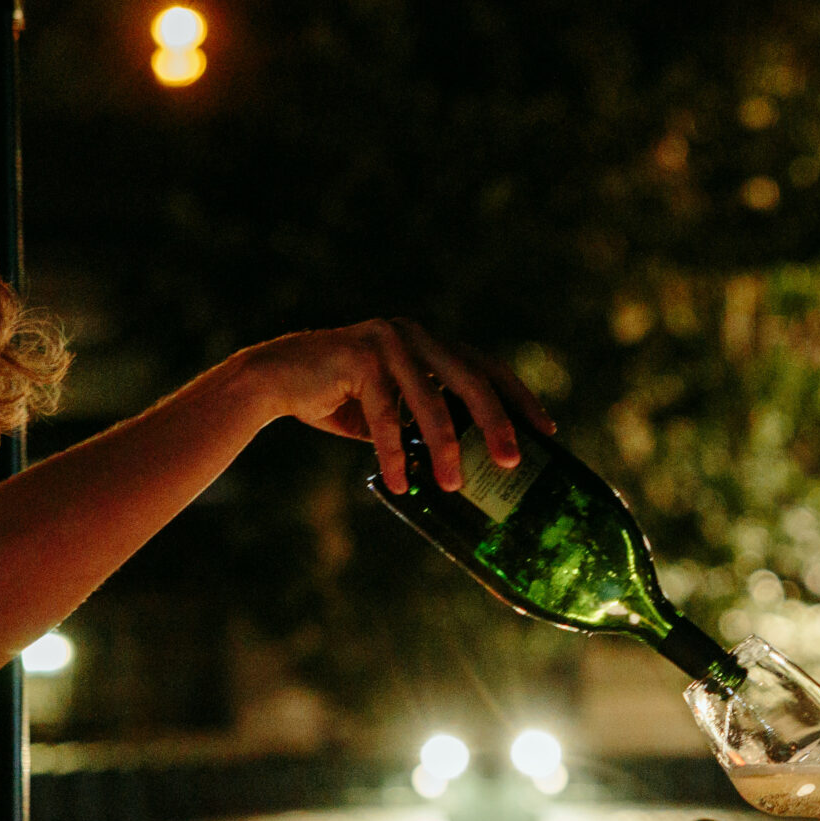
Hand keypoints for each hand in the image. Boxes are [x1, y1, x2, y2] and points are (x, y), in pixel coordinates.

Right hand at [233, 317, 554, 493]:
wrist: (272, 381)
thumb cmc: (336, 399)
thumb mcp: (393, 410)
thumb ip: (427, 421)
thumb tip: (469, 463)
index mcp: (429, 344)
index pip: (486, 368)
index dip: (518, 398)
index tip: (546, 430)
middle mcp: (414, 335)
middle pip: (471, 379)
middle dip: (496, 422)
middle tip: (512, 462)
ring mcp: (386, 340)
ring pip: (429, 401)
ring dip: (445, 447)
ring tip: (454, 485)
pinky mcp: (357, 356)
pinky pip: (385, 415)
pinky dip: (394, 453)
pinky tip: (402, 483)